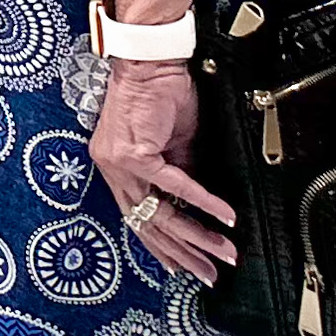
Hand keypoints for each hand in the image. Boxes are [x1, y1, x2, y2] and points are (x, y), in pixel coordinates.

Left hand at [89, 60, 237, 280]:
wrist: (150, 62)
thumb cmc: (158, 94)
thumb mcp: (173, 143)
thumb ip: (181, 172)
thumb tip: (196, 202)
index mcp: (115, 166)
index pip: (137, 218)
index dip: (162, 246)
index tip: (184, 266)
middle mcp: (111, 168)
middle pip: (147, 225)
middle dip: (183, 253)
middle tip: (209, 273)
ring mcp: (119, 163)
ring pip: (159, 214)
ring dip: (197, 236)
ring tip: (223, 252)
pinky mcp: (135, 154)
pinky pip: (174, 186)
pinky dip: (203, 203)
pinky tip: (224, 217)